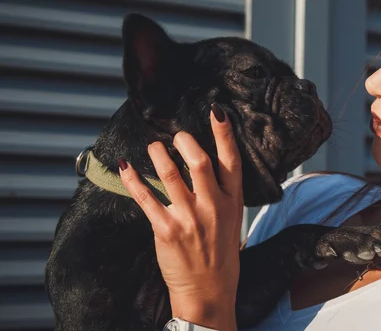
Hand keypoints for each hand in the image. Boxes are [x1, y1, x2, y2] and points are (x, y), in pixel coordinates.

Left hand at [119, 104, 242, 330]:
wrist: (209, 291)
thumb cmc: (221, 254)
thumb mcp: (231, 220)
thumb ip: (221, 193)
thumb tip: (203, 164)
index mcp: (232, 201)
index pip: (231, 160)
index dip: (224, 133)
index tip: (216, 111)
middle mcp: (213, 207)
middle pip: (200, 162)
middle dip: (186, 141)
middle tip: (177, 135)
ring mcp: (189, 219)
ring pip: (171, 175)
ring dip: (159, 155)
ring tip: (154, 147)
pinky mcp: (167, 231)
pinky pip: (146, 199)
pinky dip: (133, 180)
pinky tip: (126, 167)